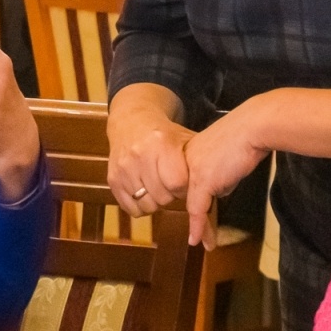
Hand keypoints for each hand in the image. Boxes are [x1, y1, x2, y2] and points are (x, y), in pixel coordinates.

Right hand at [107, 87, 193, 219]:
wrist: (131, 121)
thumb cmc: (163, 133)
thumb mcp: (183, 138)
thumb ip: (197, 159)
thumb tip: (218, 182)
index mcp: (161, 143)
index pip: (177, 183)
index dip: (184, 189)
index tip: (183, 184)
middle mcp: (139, 155)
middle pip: (162, 198)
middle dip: (170, 196)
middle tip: (170, 186)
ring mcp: (124, 168)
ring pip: (147, 206)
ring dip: (156, 202)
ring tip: (158, 188)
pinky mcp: (113, 180)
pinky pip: (131, 209)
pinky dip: (140, 206)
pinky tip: (145, 192)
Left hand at [183, 102, 270, 248]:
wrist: (253, 127)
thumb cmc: (247, 137)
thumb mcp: (228, 157)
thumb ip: (220, 174)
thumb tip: (220, 191)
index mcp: (189, 151)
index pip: (186, 181)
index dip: (191, 200)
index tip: (195, 217)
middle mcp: (185, 160)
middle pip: (188, 194)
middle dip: (197, 217)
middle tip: (200, 237)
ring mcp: (191, 170)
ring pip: (192, 204)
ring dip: (201, 226)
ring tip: (207, 242)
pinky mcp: (202, 180)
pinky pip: (197, 209)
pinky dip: (199, 227)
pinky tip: (197, 240)